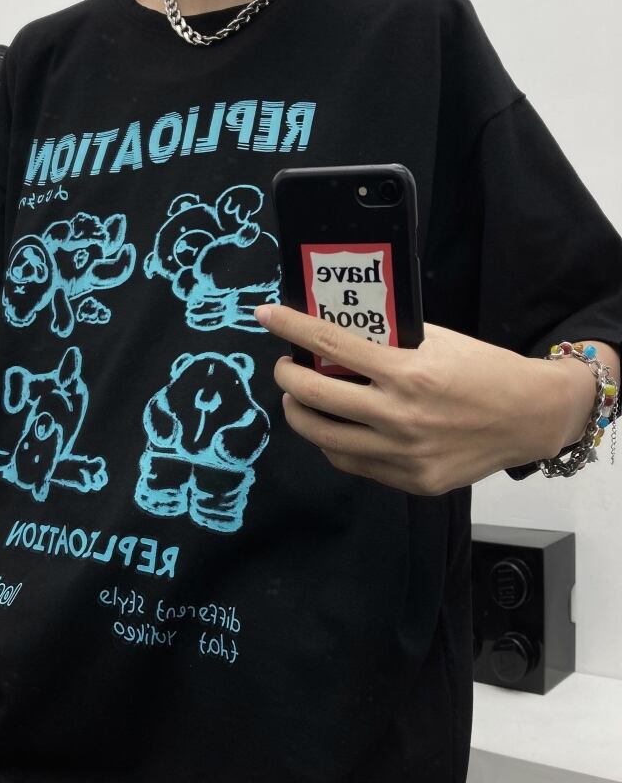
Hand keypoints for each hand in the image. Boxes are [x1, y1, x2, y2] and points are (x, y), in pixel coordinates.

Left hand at [254, 305, 580, 495]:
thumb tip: (336, 335)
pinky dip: (332, 442)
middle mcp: (400, 418)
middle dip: (286, 377)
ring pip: (324, 439)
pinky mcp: (411, 481)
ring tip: (299, 399)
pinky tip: (333, 427)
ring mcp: (404, 456)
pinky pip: (352, 463)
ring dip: (300, 414)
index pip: (331, 344)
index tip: (267, 316)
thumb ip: (386, 341)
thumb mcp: (436, 341)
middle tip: (285, 366)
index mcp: (407, 373)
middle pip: (314, 398)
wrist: (530, 417)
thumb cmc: (483, 370)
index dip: (291, 327)